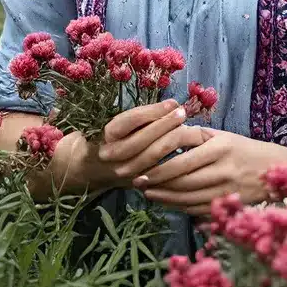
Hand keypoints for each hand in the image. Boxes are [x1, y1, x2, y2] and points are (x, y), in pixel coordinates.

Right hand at [65, 98, 209, 193]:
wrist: (96, 168)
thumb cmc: (115, 137)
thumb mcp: (122, 123)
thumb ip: (143, 116)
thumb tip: (173, 106)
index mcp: (108, 134)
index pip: (131, 120)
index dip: (154, 111)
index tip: (172, 102)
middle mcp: (113, 155)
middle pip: (143, 140)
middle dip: (166, 125)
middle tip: (183, 113)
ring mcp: (124, 172)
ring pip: (152, 157)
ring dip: (174, 141)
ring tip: (190, 128)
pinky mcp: (137, 184)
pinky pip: (159, 172)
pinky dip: (175, 160)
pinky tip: (188, 150)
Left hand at [133, 129, 286, 216]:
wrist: (277, 171)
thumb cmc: (244, 150)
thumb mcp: (222, 135)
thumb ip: (195, 137)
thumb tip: (163, 137)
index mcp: (220, 146)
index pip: (182, 155)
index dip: (159, 161)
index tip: (141, 163)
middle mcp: (223, 168)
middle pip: (181, 178)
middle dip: (156, 180)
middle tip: (136, 180)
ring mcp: (225, 190)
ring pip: (187, 195)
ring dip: (163, 195)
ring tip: (146, 192)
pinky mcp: (226, 205)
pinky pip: (196, 208)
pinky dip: (177, 206)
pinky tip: (164, 202)